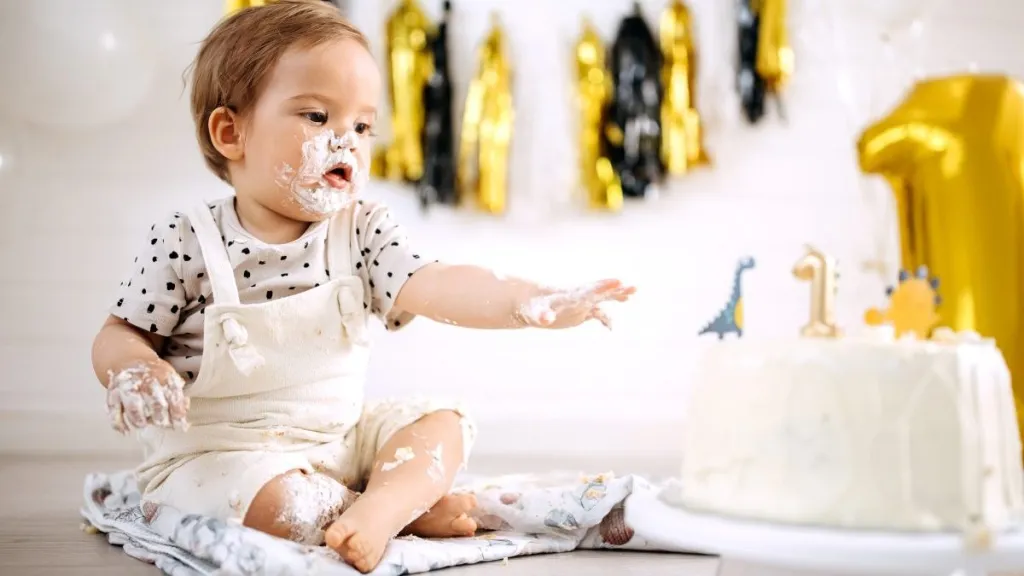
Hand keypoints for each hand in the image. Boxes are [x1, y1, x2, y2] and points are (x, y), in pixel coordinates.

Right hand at [106, 359, 188, 433]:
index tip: (180, 425)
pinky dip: (118, 423)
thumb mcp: (171, 379)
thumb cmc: (154, 375)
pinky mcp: (113, 393)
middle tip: (162, 425)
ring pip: (134, 407)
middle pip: (156, 403)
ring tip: (143, 425)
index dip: (177, 413)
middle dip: (160, 418)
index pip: (174, 397)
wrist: (129, 361)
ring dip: (139, 420)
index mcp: (164, 376)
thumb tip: (184, 413)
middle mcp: (145, 381)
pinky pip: (114, 410)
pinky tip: (126, 431)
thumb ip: (178, 397)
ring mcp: (127, 387)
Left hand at [516, 279, 635, 328]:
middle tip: (633, 287)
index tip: (618, 281)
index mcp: (571, 295)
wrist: (529, 303)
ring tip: (632, 293)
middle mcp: (579, 297)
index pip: (590, 289)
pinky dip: (604, 319)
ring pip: (602, 299)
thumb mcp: (537, 313)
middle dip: (616, 290)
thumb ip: (543, 315)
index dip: (604, 286)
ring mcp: (580, 304)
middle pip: (601, 292)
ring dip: (616, 296)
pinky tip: (610, 327)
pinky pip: (596, 314)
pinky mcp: (579, 312)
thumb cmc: (532, 307)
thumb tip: (546, 319)